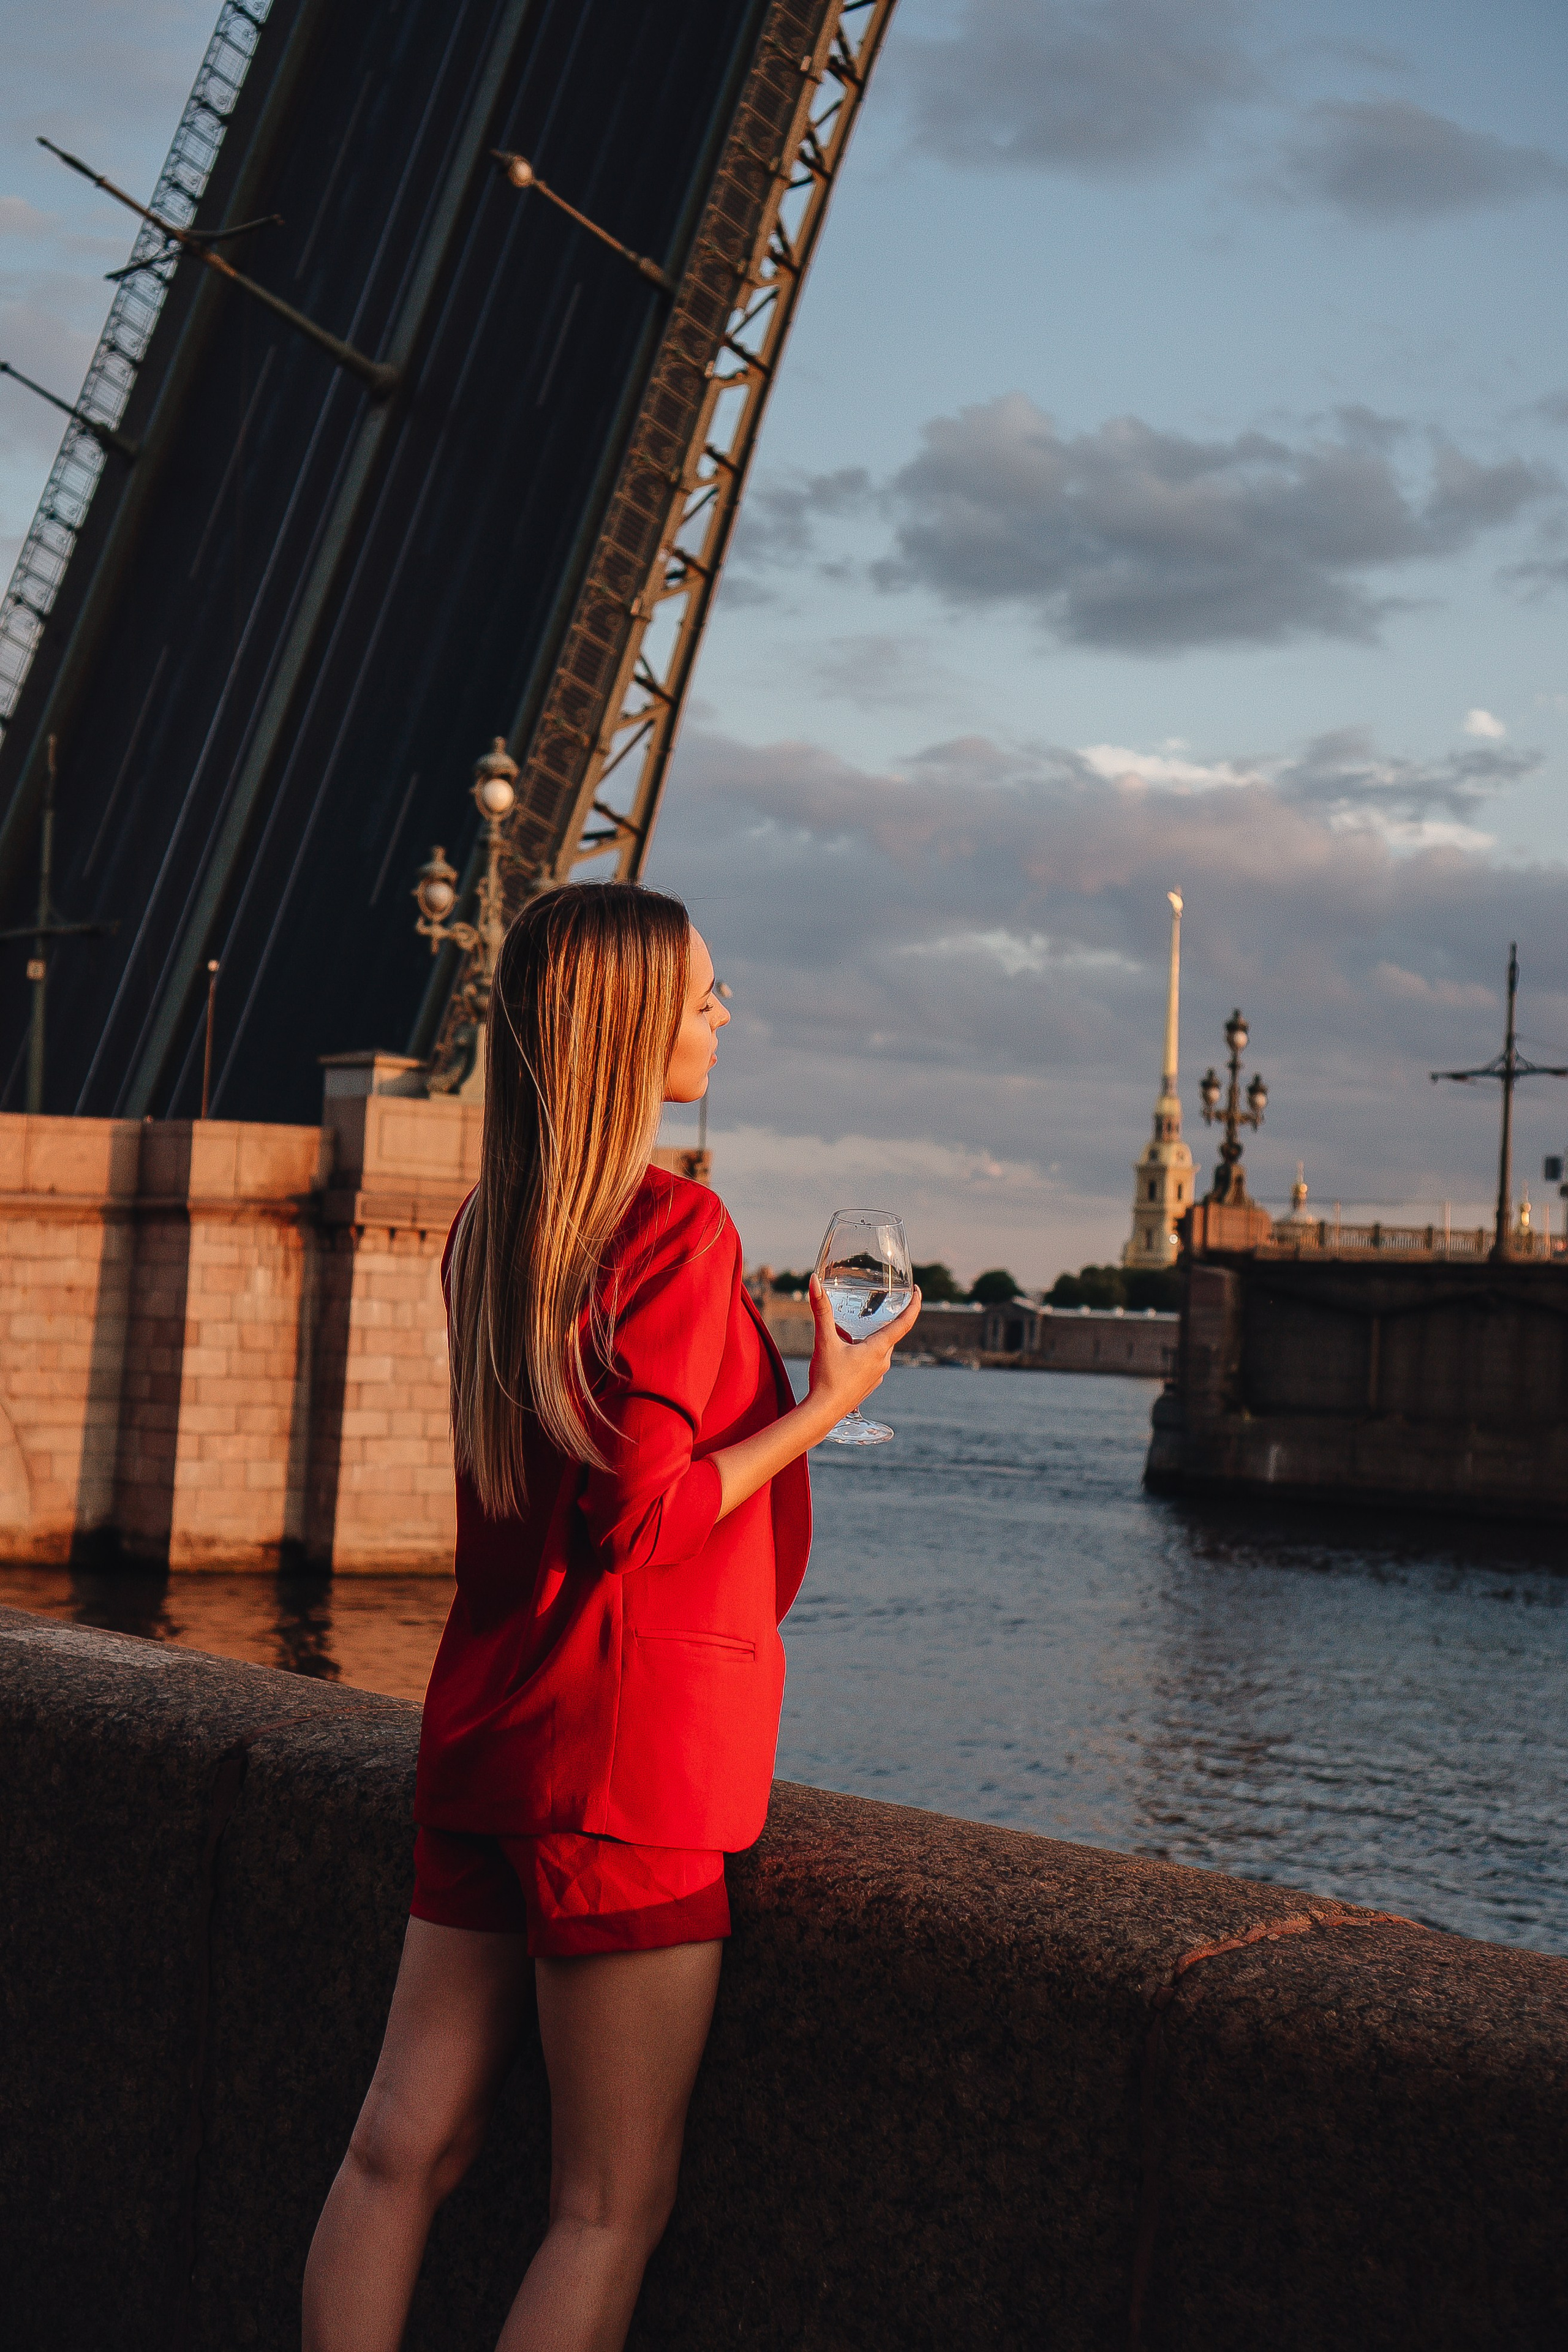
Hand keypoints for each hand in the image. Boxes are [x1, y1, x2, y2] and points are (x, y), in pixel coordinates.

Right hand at [804, 1274, 922, 1431]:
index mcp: (878, 1350)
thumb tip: (814, 1281)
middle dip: (884, 1321)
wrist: (822, 1413)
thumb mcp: (824, 1341)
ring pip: (879, 1350)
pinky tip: (845, 1355)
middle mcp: (882, 1363)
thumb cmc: (826, 1378)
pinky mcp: (868, 1385)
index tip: (919, 1291)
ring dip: (869, 1339)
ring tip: (849, 1333)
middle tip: (876, 1307)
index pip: (905, 1323)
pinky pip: (871, 1363)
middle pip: (890, 1335)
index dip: (914, 1305)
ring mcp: (876, 1376)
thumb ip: (821, 1310)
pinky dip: (863, 1354)